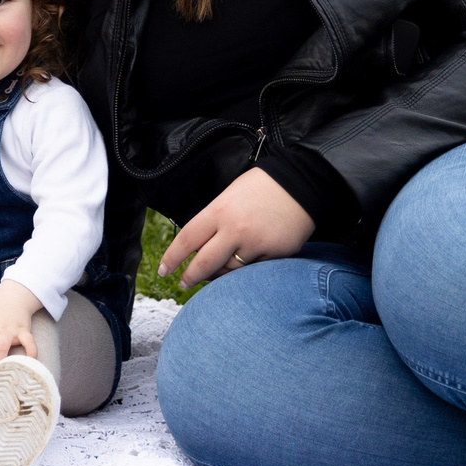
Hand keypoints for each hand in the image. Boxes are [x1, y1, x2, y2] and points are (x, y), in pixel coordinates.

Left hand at [160, 167, 314, 286]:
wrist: (302, 182)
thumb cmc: (261, 187)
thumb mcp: (230, 196)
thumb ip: (214, 221)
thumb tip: (199, 248)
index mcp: (219, 211)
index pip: (187, 239)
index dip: (172, 258)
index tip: (163, 270)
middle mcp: (235, 230)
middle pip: (204, 264)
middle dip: (190, 277)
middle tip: (184, 283)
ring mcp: (256, 244)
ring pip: (229, 271)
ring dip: (219, 275)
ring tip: (216, 272)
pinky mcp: (275, 254)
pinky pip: (254, 271)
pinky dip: (246, 270)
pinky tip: (245, 264)